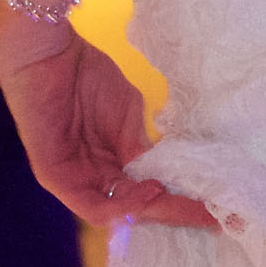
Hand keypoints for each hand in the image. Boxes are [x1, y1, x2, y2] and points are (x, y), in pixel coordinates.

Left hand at [0, 18, 217, 229]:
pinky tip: (148, 191)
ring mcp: (72, 179)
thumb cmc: (85, 75)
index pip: (145, 193)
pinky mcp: (53, 176)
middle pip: (135, 209)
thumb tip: (170, 177)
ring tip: (176, 197)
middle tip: (212, 217)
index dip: (180, 200)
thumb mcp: (127, 116)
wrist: (49, 49)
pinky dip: (122, 206)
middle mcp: (92, 176)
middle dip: (174, 213)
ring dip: (150, 210)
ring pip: (116, 213)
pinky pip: (90, 205)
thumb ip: (143, 148)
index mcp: (109, 163)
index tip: (216, 205)